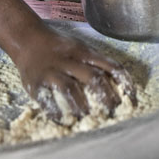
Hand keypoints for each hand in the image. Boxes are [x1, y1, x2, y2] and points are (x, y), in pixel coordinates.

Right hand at [10, 24, 134, 122]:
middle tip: (111, 112)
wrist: (27, 38)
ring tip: (87, 118)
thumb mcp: (80, 48)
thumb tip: (119, 84)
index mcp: (84, 52)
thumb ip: (96, 63)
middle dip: (105, 97)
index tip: (131, 99)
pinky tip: (62, 119)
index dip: (123, 82)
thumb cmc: (59, 47)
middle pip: (92, 78)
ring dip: (80, 106)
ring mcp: (51, 70)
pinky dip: (54, 111)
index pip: (110, 66)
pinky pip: (46, 98)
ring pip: (69, 88)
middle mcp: (69, 60)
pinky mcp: (35, 82)